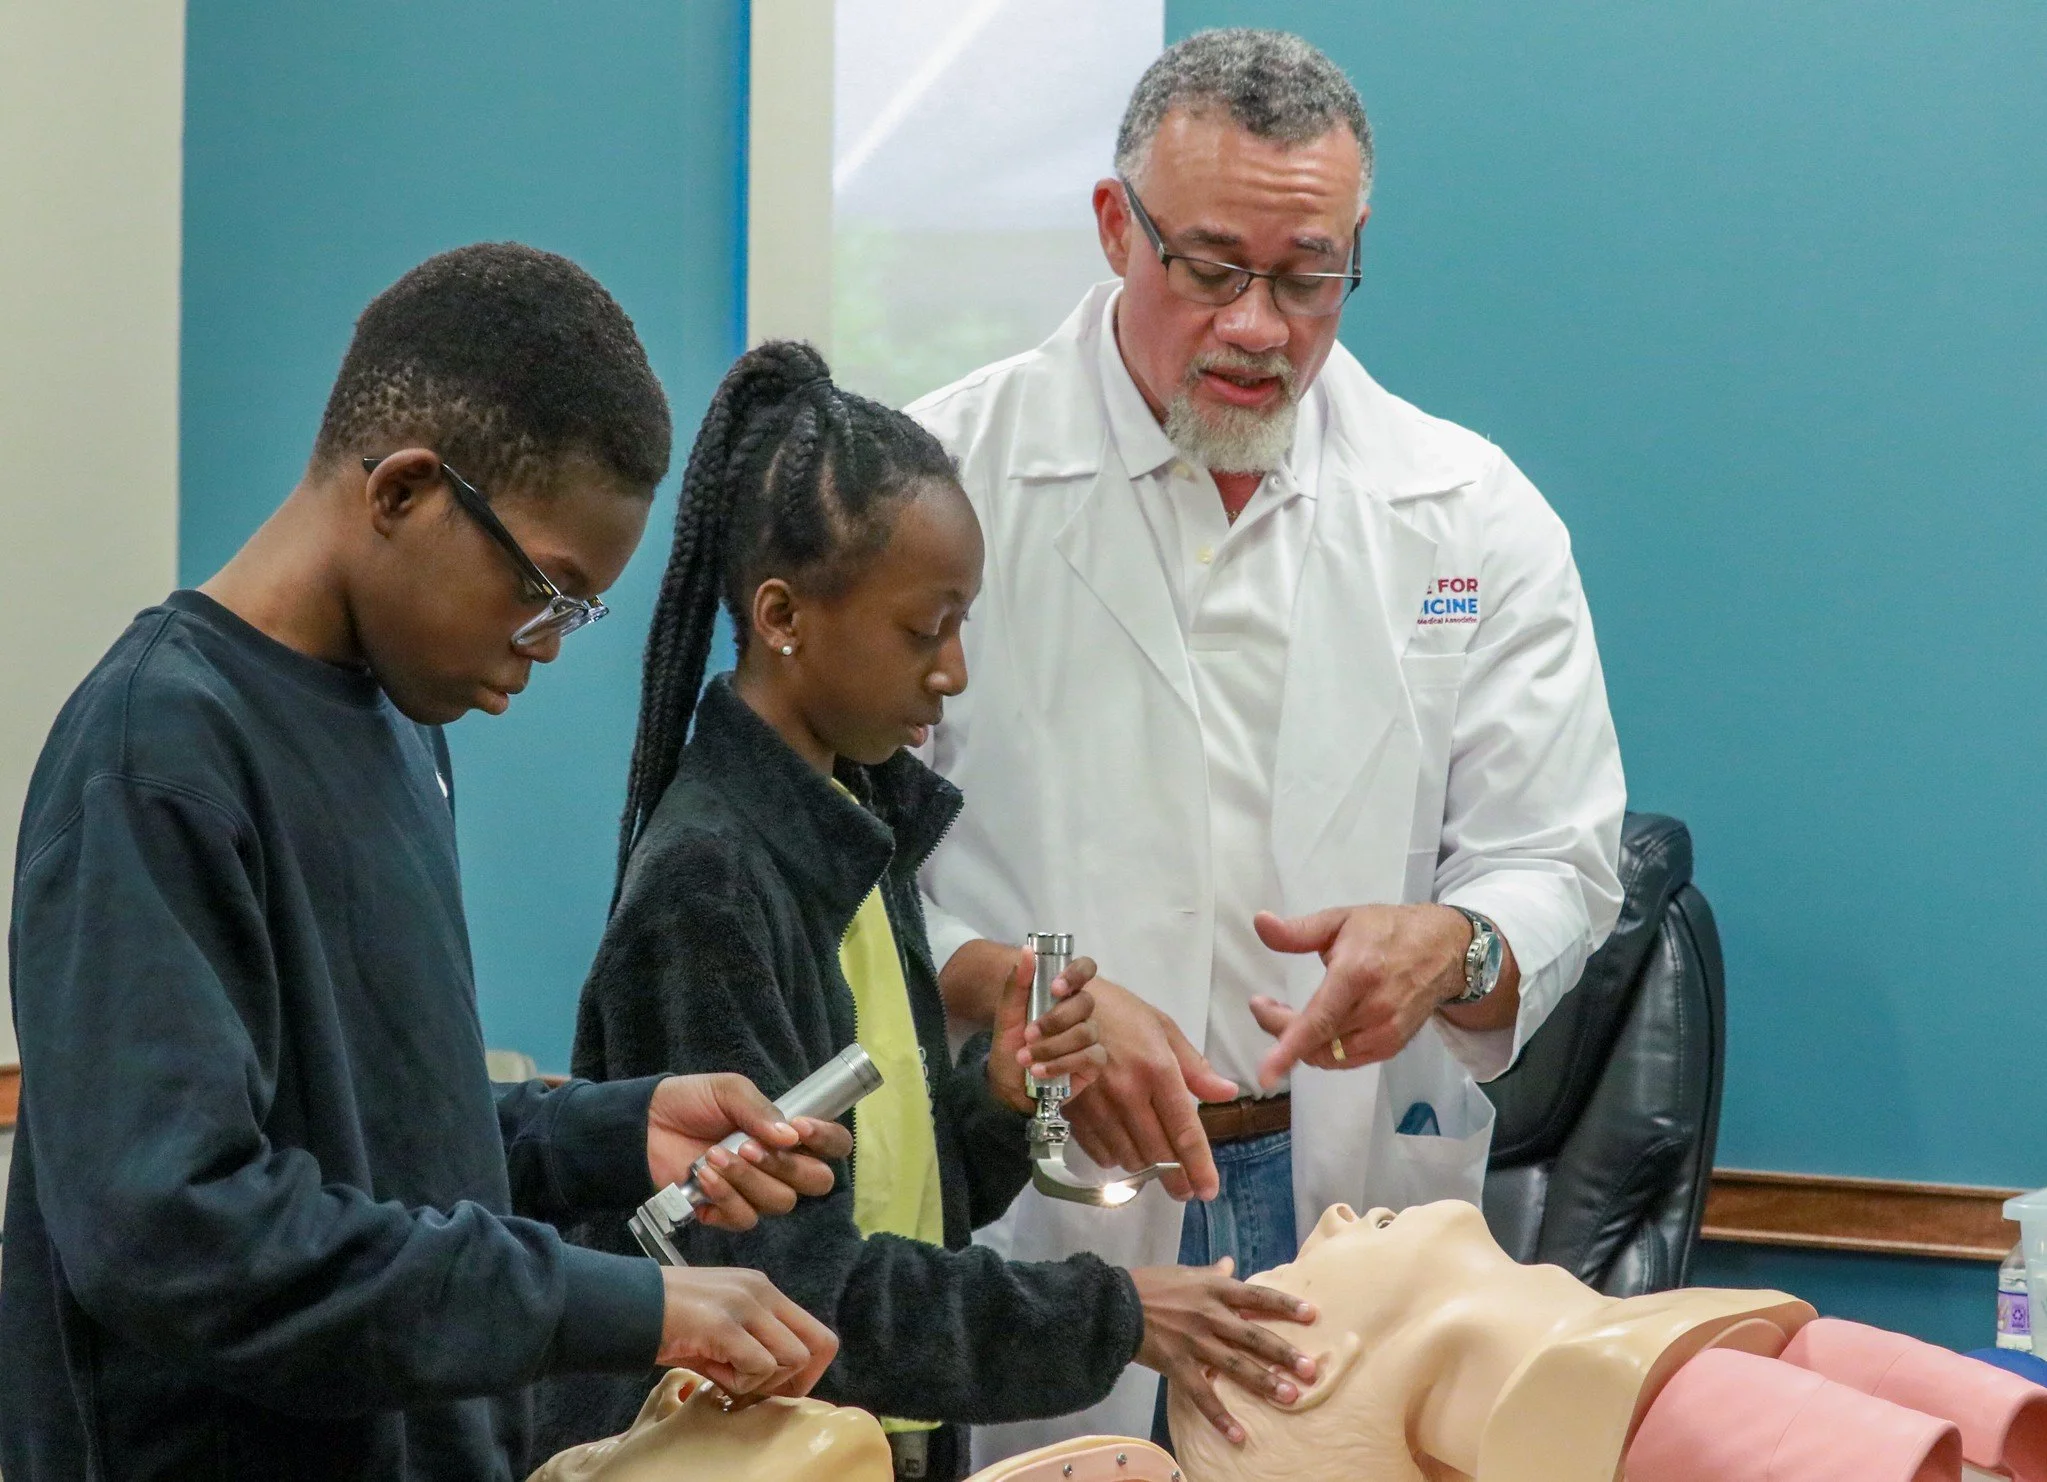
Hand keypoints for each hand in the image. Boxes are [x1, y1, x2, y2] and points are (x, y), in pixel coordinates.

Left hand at [646, 1074, 852, 1230]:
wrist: (643, 1125)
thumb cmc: (690, 1102)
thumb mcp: (729, 1091)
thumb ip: (761, 1110)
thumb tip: (790, 1137)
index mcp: (789, 1133)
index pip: (833, 1146)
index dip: (826, 1141)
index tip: (799, 1128)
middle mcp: (780, 1166)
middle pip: (816, 1182)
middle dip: (786, 1167)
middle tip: (749, 1147)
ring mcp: (755, 1191)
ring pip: (779, 1202)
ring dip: (748, 1180)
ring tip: (714, 1157)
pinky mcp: (726, 1212)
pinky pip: (745, 1218)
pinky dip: (725, 1198)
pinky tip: (704, 1178)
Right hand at [656, 1266, 838, 1397]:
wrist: (625, 1305)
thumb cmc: (669, 1321)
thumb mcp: (722, 1324)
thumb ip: (754, 1344)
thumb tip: (780, 1383)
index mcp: (763, 1290)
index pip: (818, 1334)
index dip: (807, 1371)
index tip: (777, 1388)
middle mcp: (761, 1291)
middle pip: (818, 1347)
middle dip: (793, 1381)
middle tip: (754, 1388)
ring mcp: (745, 1304)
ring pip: (793, 1358)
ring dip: (762, 1380)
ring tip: (725, 1372)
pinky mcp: (724, 1324)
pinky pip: (759, 1366)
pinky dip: (740, 1382)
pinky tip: (713, 1371)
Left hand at [988, 944, 1106, 1113]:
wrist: (1008, 1085)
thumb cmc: (1010, 1046)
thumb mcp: (1006, 1014)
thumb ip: (1017, 983)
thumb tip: (1027, 950)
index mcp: (1062, 994)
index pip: (1085, 969)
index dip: (1077, 973)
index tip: (1056, 988)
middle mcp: (1079, 1013)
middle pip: (1085, 1003)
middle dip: (1055, 1020)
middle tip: (1029, 1034)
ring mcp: (1090, 1037)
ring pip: (1086, 1032)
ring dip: (1052, 1046)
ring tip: (1027, 1058)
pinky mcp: (1094, 1063)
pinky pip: (1090, 1057)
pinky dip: (1062, 1064)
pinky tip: (1041, 1072)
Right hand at [1062, 976, 1237, 1201]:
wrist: (1057, 1003)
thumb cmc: (1116, 1011)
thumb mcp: (1161, 1028)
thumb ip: (1194, 1067)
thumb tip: (1227, 1093)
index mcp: (1156, 1068)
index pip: (1183, 1129)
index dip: (1198, 1164)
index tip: (1207, 1190)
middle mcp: (1128, 1092)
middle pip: (1157, 1152)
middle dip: (1175, 1178)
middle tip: (1185, 1190)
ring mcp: (1097, 1103)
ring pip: (1127, 1156)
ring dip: (1144, 1166)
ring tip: (1154, 1164)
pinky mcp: (1072, 1109)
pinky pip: (1098, 1150)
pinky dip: (1114, 1156)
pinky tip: (1123, 1150)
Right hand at [1132, 1258, 1318, 1443]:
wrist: (1114, 1304)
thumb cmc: (1151, 1285)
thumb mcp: (1184, 1273)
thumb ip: (1211, 1272)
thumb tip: (1230, 1264)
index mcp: (1213, 1289)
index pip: (1257, 1296)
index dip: (1285, 1305)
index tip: (1313, 1315)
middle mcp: (1209, 1315)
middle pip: (1253, 1336)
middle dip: (1284, 1353)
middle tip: (1310, 1369)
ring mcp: (1194, 1342)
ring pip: (1236, 1365)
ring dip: (1264, 1383)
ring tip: (1290, 1397)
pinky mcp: (1178, 1365)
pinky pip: (1202, 1395)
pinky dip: (1220, 1416)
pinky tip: (1239, 1435)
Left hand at [1247, 903, 1489, 1088]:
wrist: (1446, 950)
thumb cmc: (1388, 930)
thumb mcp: (1341, 920)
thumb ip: (1298, 930)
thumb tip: (1260, 922)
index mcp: (1358, 974)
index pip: (1319, 1021)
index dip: (1288, 1048)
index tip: (1265, 1074)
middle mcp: (1375, 1011)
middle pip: (1316, 1041)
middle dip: (1280, 1029)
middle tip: (1264, 1005)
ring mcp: (1387, 1033)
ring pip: (1328, 1056)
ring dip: (1299, 1043)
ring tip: (1285, 1014)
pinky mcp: (1392, 1046)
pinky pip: (1345, 1060)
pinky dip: (1322, 1049)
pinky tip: (1315, 1027)